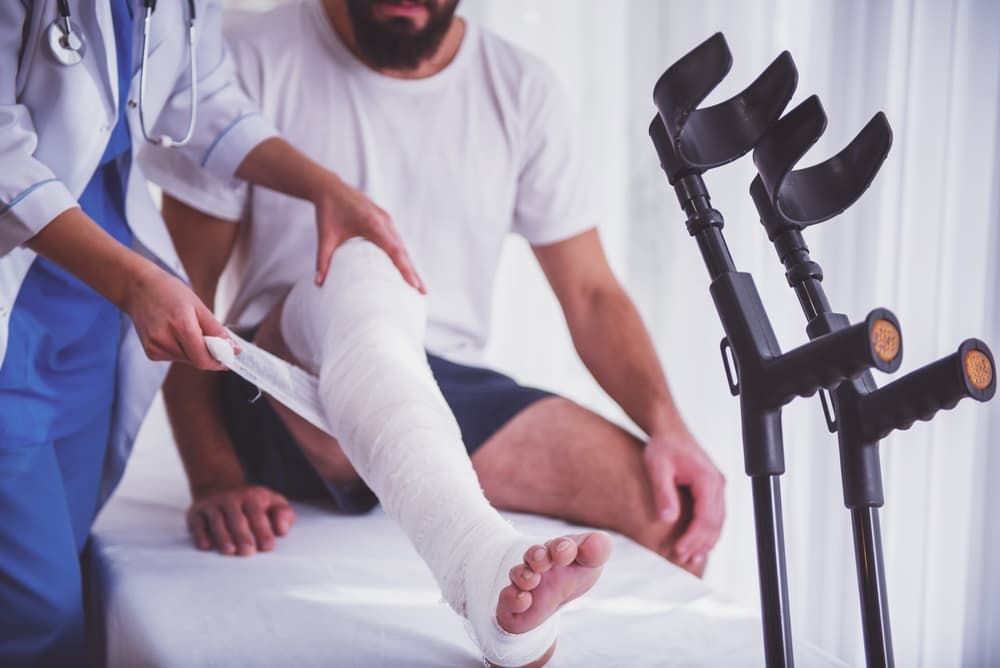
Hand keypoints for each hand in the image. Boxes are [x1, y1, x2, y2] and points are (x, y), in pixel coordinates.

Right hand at [123, 263, 231, 370]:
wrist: (138, 289)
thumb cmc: (169, 292)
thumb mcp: (198, 306)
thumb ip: (216, 330)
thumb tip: (234, 349)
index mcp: (181, 326)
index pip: (203, 359)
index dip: (219, 361)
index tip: (229, 358)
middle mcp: (165, 340)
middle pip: (196, 360)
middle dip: (208, 353)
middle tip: (211, 337)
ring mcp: (155, 348)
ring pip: (187, 360)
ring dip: (195, 351)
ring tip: (188, 328)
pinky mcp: (150, 352)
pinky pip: (175, 357)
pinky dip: (182, 350)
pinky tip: (175, 333)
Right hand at [187, 485, 296, 555]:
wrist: (218, 486)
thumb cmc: (253, 503)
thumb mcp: (273, 502)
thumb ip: (284, 515)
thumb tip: (281, 530)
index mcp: (252, 496)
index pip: (257, 513)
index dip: (263, 530)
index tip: (268, 547)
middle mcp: (230, 498)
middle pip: (236, 518)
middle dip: (243, 535)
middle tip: (248, 552)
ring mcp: (212, 505)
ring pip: (217, 521)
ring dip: (223, 536)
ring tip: (230, 551)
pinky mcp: (196, 513)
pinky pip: (197, 524)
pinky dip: (200, 535)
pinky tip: (206, 547)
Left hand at [310, 173, 424, 290]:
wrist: (330, 188)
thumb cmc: (328, 211)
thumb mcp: (325, 236)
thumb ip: (322, 260)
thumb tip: (318, 284)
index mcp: (372, 224)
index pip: (394, 250)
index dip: (405, 268)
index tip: (414, 284)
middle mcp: (384, 221)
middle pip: (403, 251)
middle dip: (413, 272)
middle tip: (422, 292)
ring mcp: (386, 220)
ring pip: (402, 246)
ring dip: (410, 264)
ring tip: (418, 285)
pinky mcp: (385, 220)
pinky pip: (397, 240)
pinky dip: (403, 255)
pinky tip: (406, 268)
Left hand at [643, 428, 725, 567]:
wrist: (668, 430)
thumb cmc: (663, 446)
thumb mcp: (657, 467)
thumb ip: (663, 492)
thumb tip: (668, 518)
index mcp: (707, 479)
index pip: (706, 517)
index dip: (694, 537)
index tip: (680, 551)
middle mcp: (717, 483)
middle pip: (716, 523)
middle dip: (701, 544)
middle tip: (683, 559)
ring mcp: (717, 486)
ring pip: (718, 521)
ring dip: (706, 541)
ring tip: (690, 557)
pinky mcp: (712, 489)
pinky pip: (715, 515)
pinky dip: (707, 531)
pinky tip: (696, 543)